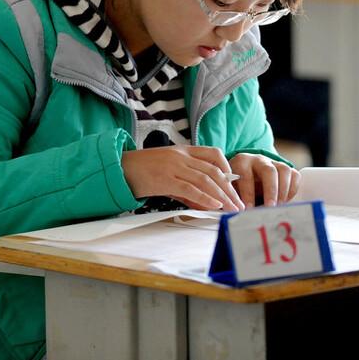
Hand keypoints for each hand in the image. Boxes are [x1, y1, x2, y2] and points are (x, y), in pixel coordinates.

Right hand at [121, 145, 244, 211]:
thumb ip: (187, 185)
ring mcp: (173, 166)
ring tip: (231, 208)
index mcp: (183, 150)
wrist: (120, 169)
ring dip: (222, 196)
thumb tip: (206, 202)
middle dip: (229, 189)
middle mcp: (181, 156)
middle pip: (213, 171)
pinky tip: (214, 205)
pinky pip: (190, 189)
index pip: (213, 154)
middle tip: (239, 204)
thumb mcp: (168, 172)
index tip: (234, 184)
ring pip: (205, 180)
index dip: (227, 167)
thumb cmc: (143, 172)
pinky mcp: (165, 179)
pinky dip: (205, 198)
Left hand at [229, 153, 299, 207]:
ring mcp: (274, 163)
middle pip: (269, 171)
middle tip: (270, 207)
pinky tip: (285, 202)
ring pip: (284, 171)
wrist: (246, 175)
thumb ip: (233, 199)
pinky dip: (292, 190)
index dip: (248, 193)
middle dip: (271, 190)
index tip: (248, 209)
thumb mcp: (231, 189)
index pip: (246, 176)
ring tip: (279, 207)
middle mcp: (259, 160)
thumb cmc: (237, 185)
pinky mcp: (286, 169)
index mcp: (241, 162)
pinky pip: (294, 176)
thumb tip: (235, 215)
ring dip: (283, 191)